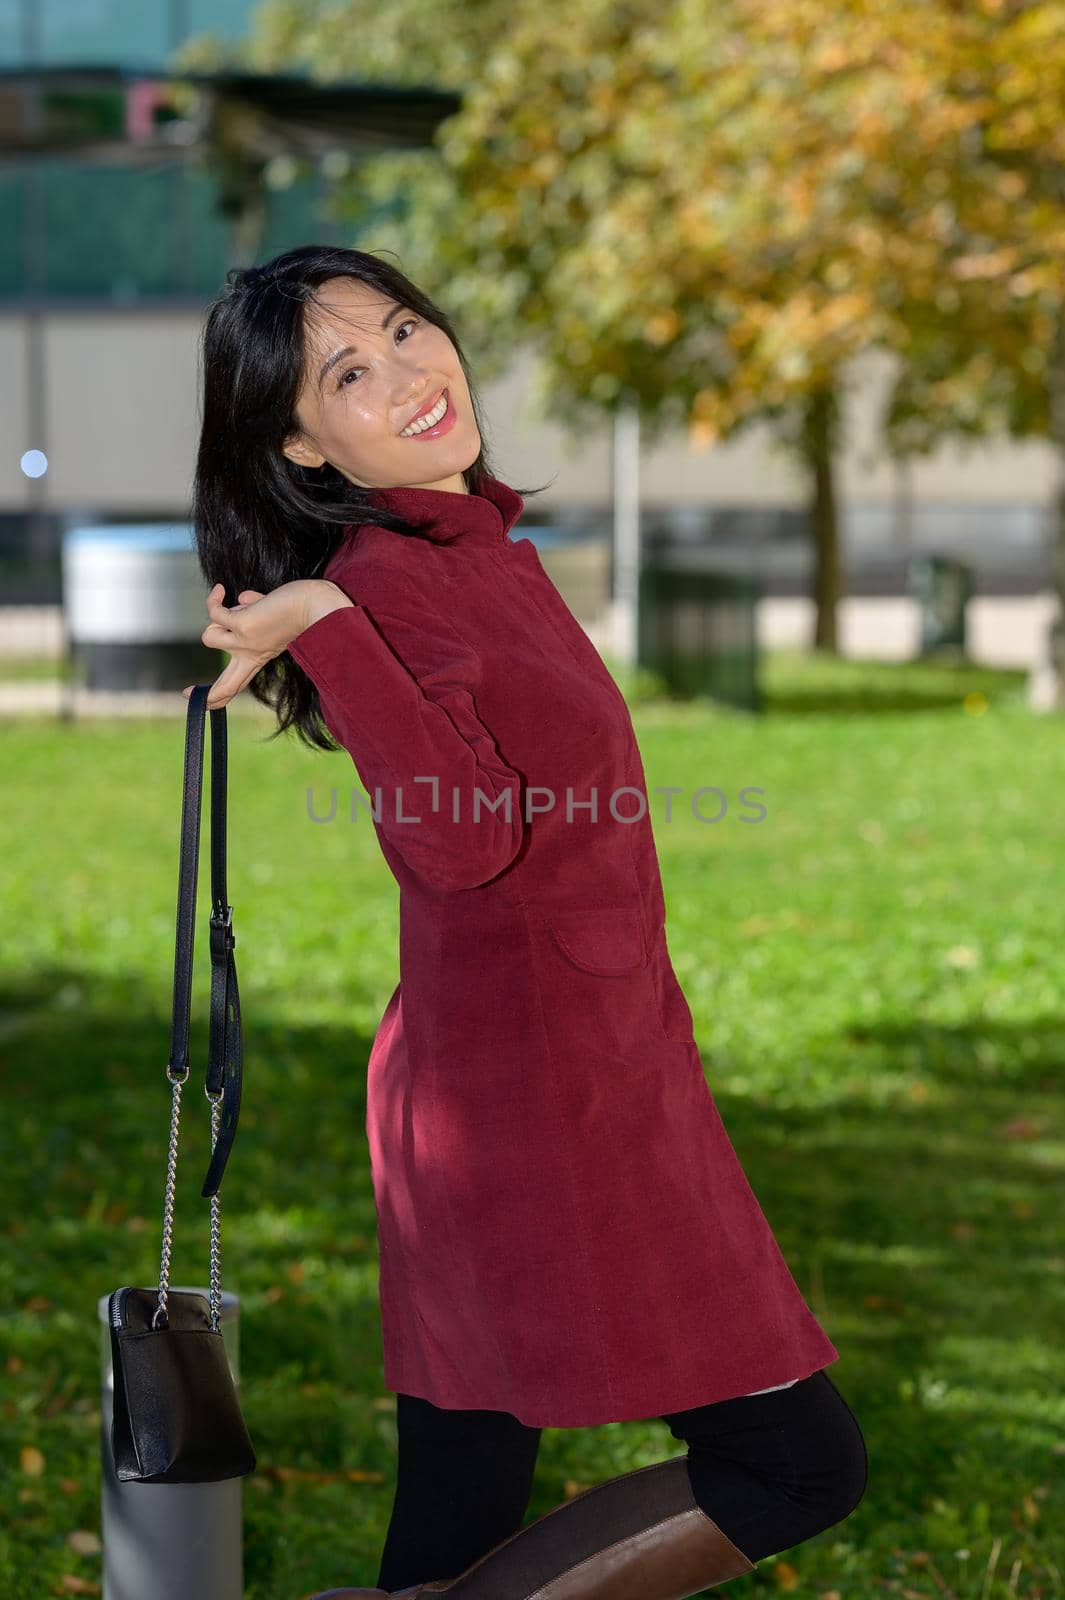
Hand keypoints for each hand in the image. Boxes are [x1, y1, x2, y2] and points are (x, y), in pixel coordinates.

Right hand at [182, 579, 351, 708]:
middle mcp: (251, 655)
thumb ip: (252, 609)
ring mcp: (245, 643)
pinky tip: (221, 589)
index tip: (202, 700)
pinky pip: (214, 612)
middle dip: (205, 695)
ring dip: (215, 615)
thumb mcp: (270, 614)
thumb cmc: (301, 607)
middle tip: (186, 695)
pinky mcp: (242, 627)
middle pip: (226, 686)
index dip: (218, 693)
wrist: (316, 607)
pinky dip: (214, 598)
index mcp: (258, 657)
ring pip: (209, 637)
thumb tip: (241, 599)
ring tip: (229, 599)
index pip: (236, 682)